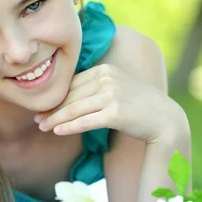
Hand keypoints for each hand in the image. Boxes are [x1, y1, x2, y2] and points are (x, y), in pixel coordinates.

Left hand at [35, 63, 183, 144]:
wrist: (164, 119)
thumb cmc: (136, 105)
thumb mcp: (115, 87)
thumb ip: (94, 87)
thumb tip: (65, 97)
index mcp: (104, 70)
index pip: (73, 84)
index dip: (55, 97)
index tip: (42, 107)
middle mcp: (107, 79)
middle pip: (71, 96)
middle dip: (52, 109)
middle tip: (37, 119)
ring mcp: (111, 95)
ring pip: (74, 109)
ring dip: (55, 119)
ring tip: (42, 127)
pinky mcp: (115, 113)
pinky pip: (84, 121)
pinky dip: (69, 127)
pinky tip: (57, 131)